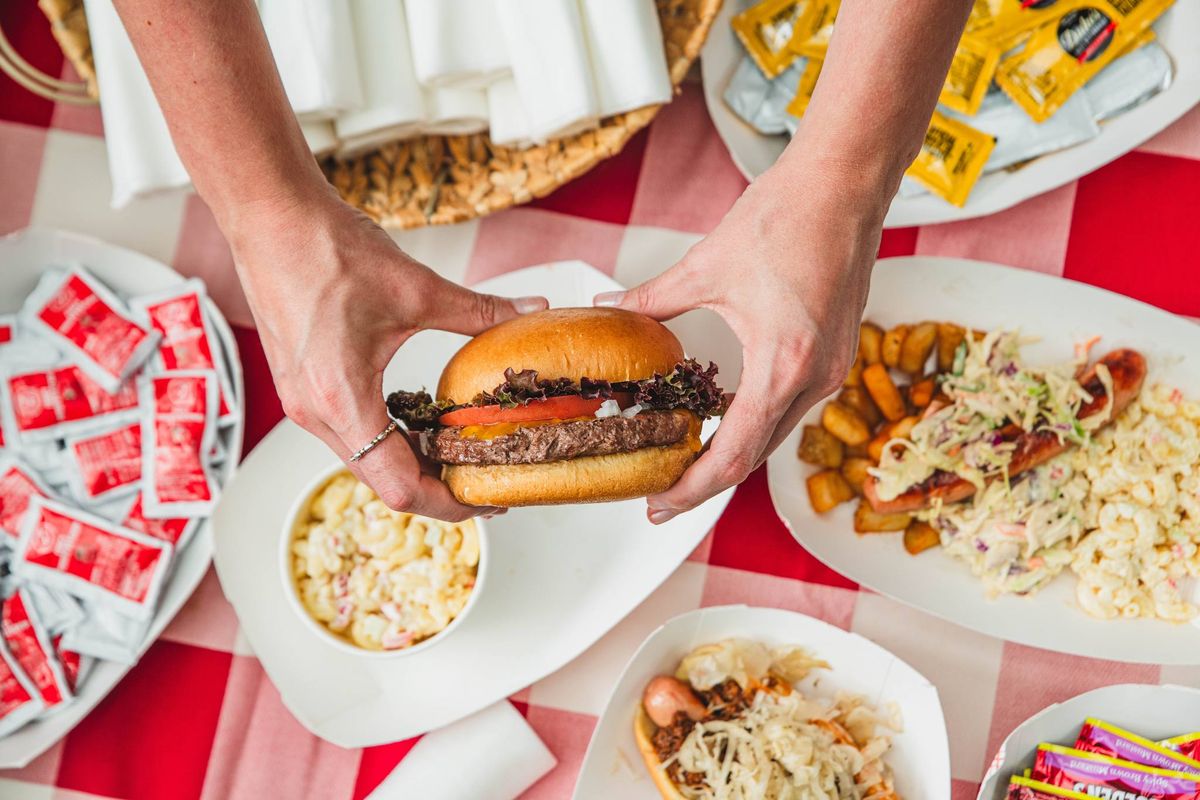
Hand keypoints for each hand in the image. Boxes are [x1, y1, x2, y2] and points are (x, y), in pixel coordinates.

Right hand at [228, 188, 546, 520]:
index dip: (449, 504)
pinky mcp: (301, 387)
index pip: (400, 486)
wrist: (269, 215)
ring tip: (460, 452)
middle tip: (485, 478)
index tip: (487, 498)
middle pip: (382, 482)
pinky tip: (420, 421)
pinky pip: (349, 434)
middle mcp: (315, 413)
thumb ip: (479, 310)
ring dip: (411, 463)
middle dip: (437, 487)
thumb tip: (529, 310)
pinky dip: (388, 439)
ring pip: (364, 461)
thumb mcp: (417, 288)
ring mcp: (302, 403)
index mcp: (342, 400)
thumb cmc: (325, 249)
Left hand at [596, 158, 887, 523]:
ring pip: (775, 434)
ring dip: (732, 454)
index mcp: (784, 364)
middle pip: (757, 457)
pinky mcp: (837, 353)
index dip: (694, 487)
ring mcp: (834, 367)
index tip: (659, 504)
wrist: (846, 182)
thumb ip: (652, 299)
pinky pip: (791, 406)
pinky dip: (755, 423)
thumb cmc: (786, 216)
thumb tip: (606, 307)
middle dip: (707, 481)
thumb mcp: (705, 266)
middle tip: (660, 495)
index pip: (735, 453)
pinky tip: (723, 420)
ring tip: (684, 463)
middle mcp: (817, 377)